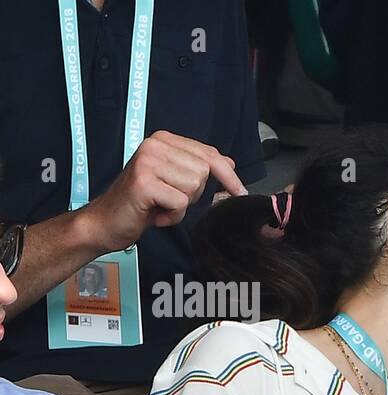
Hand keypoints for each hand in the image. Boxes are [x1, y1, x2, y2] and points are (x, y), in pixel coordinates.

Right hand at [78, 130, 246, 251]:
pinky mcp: (144, 182)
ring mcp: (148, 162)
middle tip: (168, 197)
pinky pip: (180, 203)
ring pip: (194, 187)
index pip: (209, 154)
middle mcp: (154, 145)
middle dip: (193, 193)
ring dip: (181, 205)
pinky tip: (155, 214)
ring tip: (160, 204)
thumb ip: (198, 167)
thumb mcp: (174, 180)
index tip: (240, 191)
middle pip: (204, 172)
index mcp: (164, 140)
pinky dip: (172, 216)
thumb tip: (229, 161)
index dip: (229, 175)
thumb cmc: (142, 202)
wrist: (107, 221)